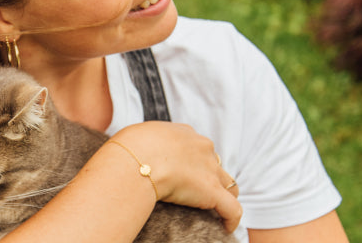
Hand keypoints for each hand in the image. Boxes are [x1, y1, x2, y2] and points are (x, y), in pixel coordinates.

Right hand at [110, 121, 241, 231]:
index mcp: (184, 134)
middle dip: (209, 175)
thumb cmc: (129, 148)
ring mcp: (210, 170)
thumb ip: (147, 143)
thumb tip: (137, 151)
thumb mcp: (138, 136)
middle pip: (214, 163)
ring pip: (228, 184)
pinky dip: (231, 219)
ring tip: (214, 209)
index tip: (183, 172)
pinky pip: (232, 209)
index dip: (193, 161)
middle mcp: (202, 148)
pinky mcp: (212, 192)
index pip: (197, 147)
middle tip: (196, 191)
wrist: (135, 159)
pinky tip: (226, 227)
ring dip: (223, 195)